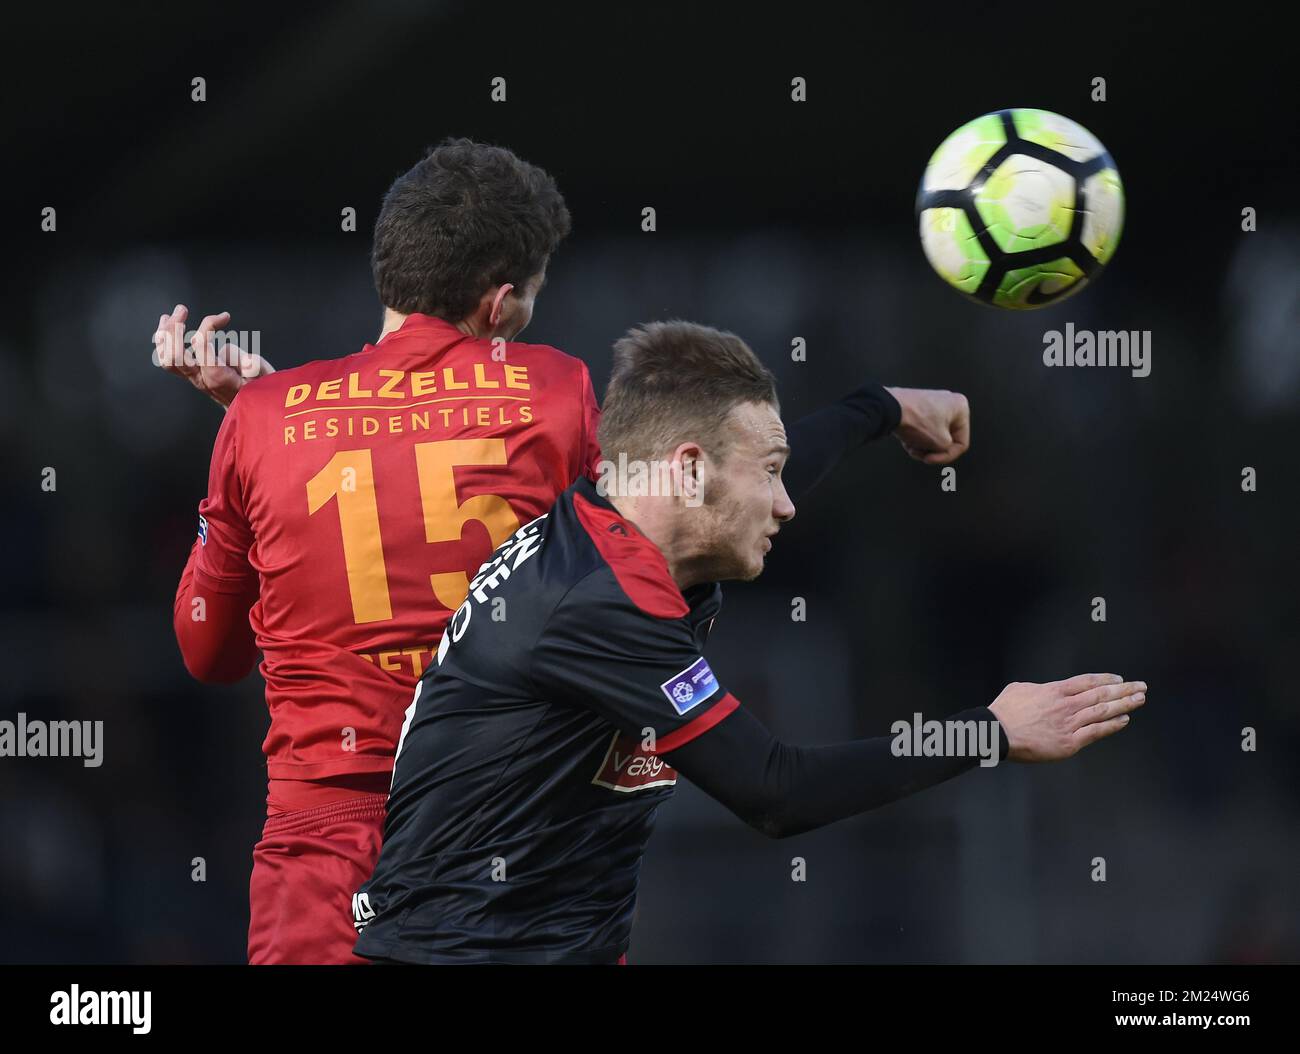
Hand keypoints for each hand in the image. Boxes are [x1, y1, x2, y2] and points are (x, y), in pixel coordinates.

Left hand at [153, 304, 273, 408]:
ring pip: (166, 359)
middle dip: (174, 329)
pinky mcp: (192, 375)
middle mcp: (201, 378)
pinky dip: (163, 343)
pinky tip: (167, 329)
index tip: (225, 317)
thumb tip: (233, 354)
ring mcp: (194, 378)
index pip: (200, 346)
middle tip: (183, 310)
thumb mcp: (264, 376)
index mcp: (219, 377)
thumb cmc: (260, 389)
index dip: (208, 325)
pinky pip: (169, 361)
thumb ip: (251, 365)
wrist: (253, 409)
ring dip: (163, 336)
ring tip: (168, 317)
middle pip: (174, 354)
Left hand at [884, 387, 969, 464]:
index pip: (961, 442)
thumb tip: (940, 447)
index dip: (947, 456)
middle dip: (931, 450)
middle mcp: (948, 402)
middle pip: (945, 439)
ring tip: (911, 446)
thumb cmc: (916, 421)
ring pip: (932, 436)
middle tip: (921, 454)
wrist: (888, 409)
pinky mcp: (917, 407)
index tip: (930, 459)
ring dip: (922, 446)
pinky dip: (915, 438)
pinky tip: (906, 440)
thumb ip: (948, 449)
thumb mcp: (941, 443)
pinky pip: (922, 429)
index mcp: (960, 407)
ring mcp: (932, 403)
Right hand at [989, 673, 1145, 761]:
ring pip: (1103, 711)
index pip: (1087, 681)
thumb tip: (1045, 690)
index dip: (1106, 679)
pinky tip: (1123, 721)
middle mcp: (1066, 705)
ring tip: (1139, 700)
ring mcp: (1070, 724)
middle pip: (1101, 694)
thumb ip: (1038, 688)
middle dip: (1124, 690)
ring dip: (1124, 705)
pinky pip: (1096, 732)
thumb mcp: (1020, 689)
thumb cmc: (1004, 712)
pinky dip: (1111, 725)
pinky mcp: (1069, 742)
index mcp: (1054, 690)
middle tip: (1141, 687)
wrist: (998, 732)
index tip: (1119, 680)